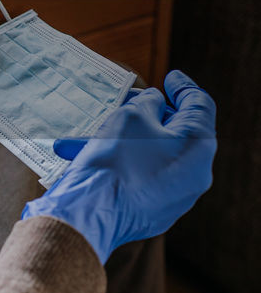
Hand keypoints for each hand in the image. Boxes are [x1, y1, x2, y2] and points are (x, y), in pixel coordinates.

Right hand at [21, 69, 216, 263]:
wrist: (91, 214)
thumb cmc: (115, 160)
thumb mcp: (132, 115)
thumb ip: (149, 103)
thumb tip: (155, 104)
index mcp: (199, 145)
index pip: (199, 104)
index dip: (184, 87)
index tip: (171, 78)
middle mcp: (196, 173)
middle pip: (177, 132)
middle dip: (151, 114)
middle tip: (131, 101)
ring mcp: (178, 196)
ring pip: (154, 156)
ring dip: (129, 140)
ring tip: (96, 133)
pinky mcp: (158, 212)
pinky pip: (144, 178)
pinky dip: (125, 164)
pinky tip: (94, 157)